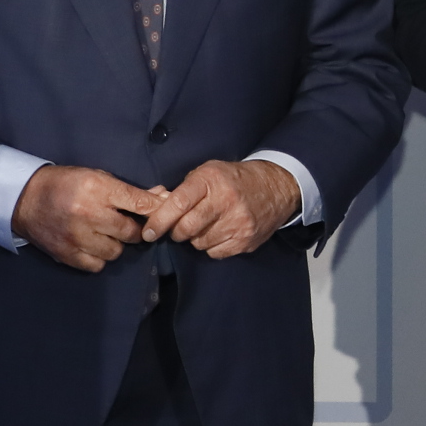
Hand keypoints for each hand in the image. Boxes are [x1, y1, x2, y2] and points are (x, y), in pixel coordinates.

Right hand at [14, 164, 162, 271]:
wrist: (24, 199)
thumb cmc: (65, 184)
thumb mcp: (96, 176)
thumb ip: (128, 190)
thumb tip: (161, 197)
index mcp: (96, 188)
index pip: (138, 202)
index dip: (155, 209)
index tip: (164, 213)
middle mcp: (88, 213)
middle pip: (131, 232)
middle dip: (135, 230)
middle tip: (126, 225)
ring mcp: (77, 237)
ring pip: (116, 252)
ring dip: (115, 245)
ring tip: (104, 234)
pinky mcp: (67, 254)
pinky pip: (97, 265)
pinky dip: (99, 258)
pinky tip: (92, 245)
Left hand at [137, 157, 302, 259]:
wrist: (276, 188)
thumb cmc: (233, 179)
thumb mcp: (208, 173)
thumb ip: (182, 190)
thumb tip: (153, 207)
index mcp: (211, 180)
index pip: (179, 203)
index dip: (160, 220)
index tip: (149, 232)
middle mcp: (225, 201)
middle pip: (187, 228)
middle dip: (177, 231)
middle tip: (179, 227)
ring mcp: (238, 223)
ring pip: (199, 243)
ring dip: (196, 238)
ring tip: (206, 225)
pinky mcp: (246, 240)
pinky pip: (215, 253)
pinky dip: (212, 246)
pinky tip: (220, 232)